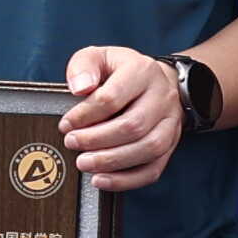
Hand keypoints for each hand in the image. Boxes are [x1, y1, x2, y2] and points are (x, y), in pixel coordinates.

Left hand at [60, 44, 185, 193]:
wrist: (158, 81)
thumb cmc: (123, 72)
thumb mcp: (100, 57)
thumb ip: (84, 66)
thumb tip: (79, 88)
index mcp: (142, 71)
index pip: (113, 97)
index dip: (85, 115)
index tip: (66, 124)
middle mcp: (161, 97)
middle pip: (132, 126)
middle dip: (97, 140)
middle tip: (72, 143)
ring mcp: (170, 123)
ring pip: (148, 149)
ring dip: (112, 161)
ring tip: (84, 163)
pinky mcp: (171, 145)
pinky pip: (154, 169)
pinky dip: (127, 180)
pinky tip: (103, 180)